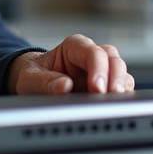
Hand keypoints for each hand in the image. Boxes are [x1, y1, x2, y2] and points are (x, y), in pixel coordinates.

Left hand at [6, 35, 133, 95]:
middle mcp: (90, 55)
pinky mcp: (105, 85)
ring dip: (121, 87)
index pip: (93, 52)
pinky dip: (122, 97)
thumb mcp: (30, 79)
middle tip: (111, 96)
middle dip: (114, 78)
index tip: (96, 88)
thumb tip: (64, 86)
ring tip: (115, 104)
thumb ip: (44, 82)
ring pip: (121, 72)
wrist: (32, 83)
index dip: (98, 69)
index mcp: (73, 46)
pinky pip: (121, 87)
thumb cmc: (33, 76)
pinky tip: (117, 106)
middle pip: (112, 59)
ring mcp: (100, 70)